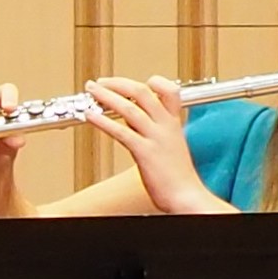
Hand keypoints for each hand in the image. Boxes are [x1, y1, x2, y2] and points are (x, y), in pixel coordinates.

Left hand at [79, 76, 213, 213]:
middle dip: (117, 84)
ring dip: (106, 96)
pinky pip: (121, 132)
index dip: (152, 82)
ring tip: (91, 91)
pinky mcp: (145, 153)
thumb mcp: (170, 147)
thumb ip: (153, 132)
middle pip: (142, 92)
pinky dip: (103, 121)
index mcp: (174, 124)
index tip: (133, 83)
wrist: (187, 197)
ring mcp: (156, 139)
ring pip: (130, 108)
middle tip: (99, 83)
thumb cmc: (178, 177)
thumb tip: (131, 121)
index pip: (169, 90)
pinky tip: (90, 116)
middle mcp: (165, 127)